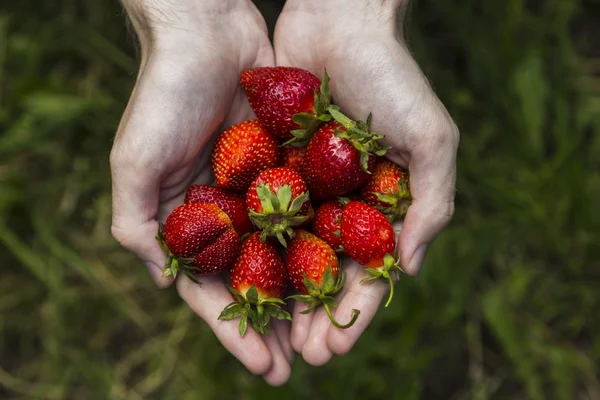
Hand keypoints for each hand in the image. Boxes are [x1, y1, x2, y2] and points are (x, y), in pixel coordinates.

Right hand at [110, 0, 291, 385]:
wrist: (206, 32)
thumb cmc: (162, 95)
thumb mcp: (134, 161)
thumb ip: (139, 225)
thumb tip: (165, 285)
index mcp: (190, 222)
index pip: (212, 289)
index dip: (234, 332)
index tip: (263, 366)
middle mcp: (227, 213)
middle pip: (255, 282)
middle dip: (276, 326)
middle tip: (301, 367)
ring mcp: (261, 192)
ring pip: (289, 255)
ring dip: (305, 297)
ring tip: (328, 336)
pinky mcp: (292, 167)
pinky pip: (313, 212)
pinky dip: (326, 244)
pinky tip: (348, 274)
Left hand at [274, 0, 458, 364]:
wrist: (339, 21)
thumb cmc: (393, 78)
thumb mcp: (432, 140)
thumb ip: (432, 204)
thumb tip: (409, 270)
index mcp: (382, 205)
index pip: (368, 272)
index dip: (352, 311)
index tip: (332, 346)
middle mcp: (343, 204)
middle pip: (325, 273)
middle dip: (312, 316)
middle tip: (295, 357)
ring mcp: (307, 189)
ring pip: (289, 255)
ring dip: (279, 297)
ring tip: (265, 335)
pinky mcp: (272, 168)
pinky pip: (259, 217)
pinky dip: (250, 250)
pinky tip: (236, 281)